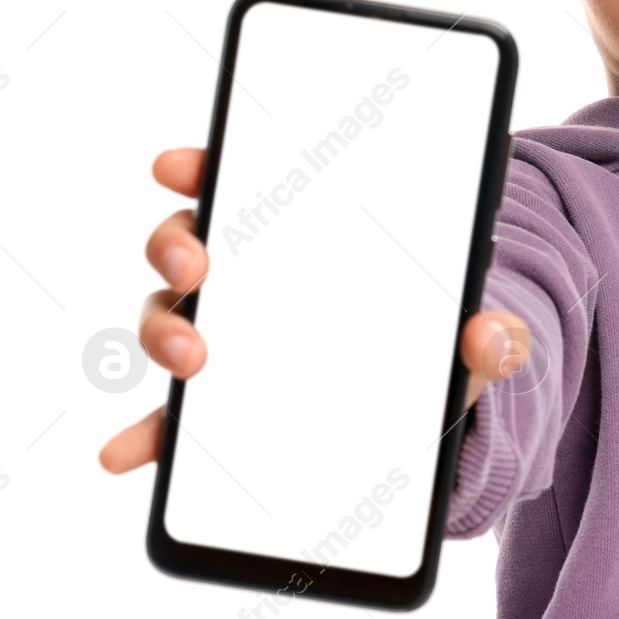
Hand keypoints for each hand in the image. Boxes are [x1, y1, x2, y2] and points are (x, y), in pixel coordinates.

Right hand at [98, 147, 529, 472]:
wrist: (431, 408)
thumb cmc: (440, 343)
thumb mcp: (474, 337)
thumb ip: (493, 335)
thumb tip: (493, 336)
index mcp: (308, 235)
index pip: (245, 182)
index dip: (206, 164)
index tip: (181, 163)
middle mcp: (252, 275)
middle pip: (190, 240)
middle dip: (178, 244)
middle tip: (198, 266)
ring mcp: (228, 337)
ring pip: (169, 316)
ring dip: (163, 332)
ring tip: (190, 361)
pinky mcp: (218, 405)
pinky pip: (169, 416)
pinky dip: (145, 433)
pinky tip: (126, 455)